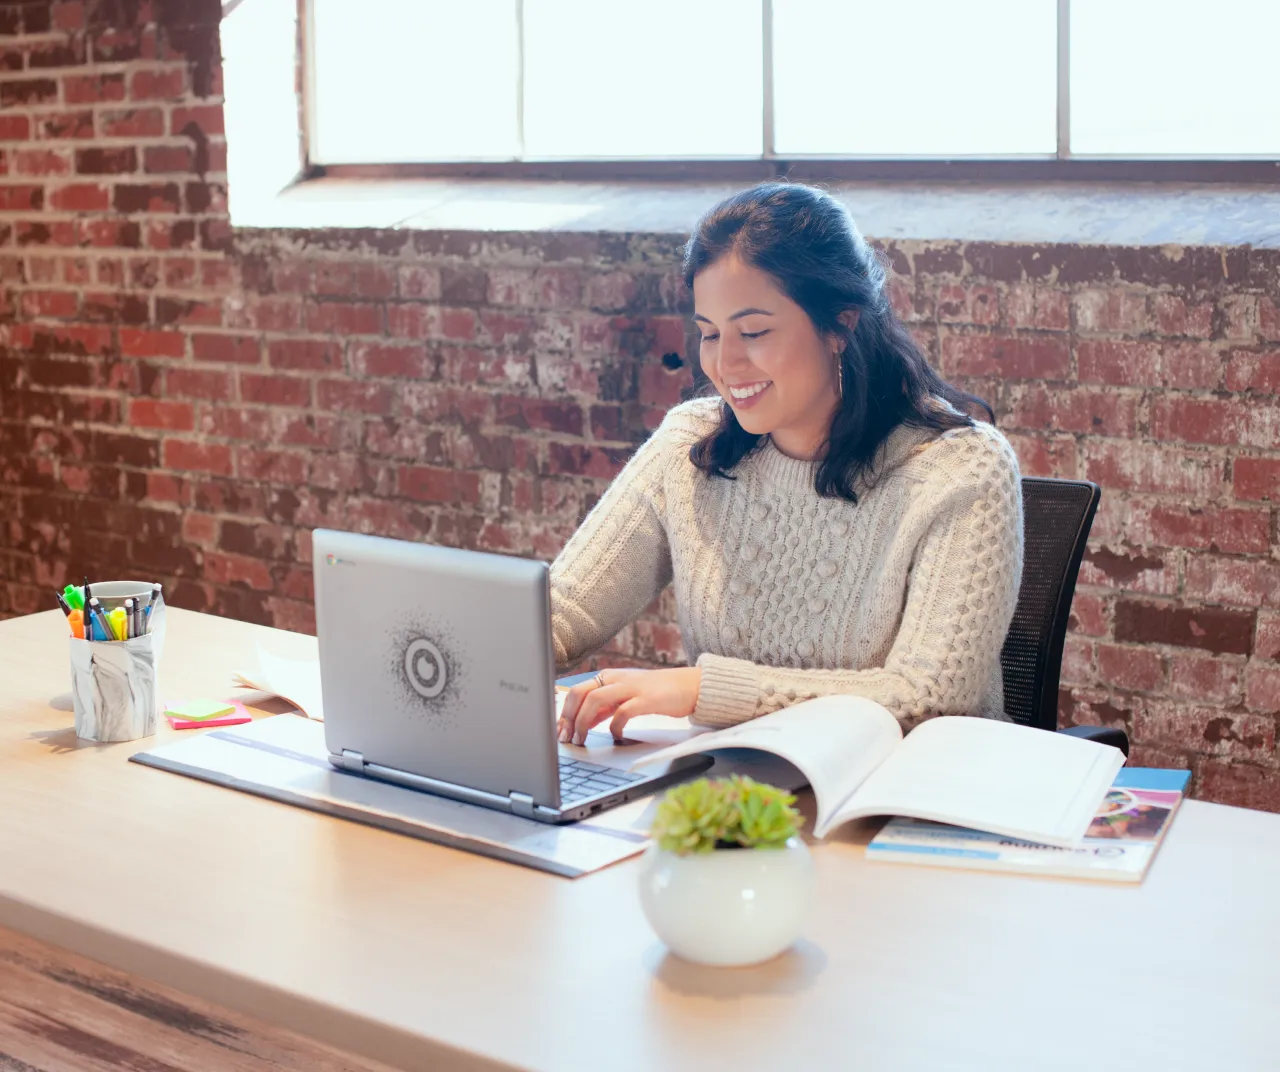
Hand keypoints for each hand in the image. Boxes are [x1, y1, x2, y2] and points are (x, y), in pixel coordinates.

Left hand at [557, 667, 701, 744]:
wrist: (688, 686)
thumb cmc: (655, 693)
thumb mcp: (624, 697)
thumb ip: (603, 707)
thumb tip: (580, 722)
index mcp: (608, 677)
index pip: (576, 691)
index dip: (564, 713)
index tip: (558, 732)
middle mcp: (616, 679)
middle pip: (580, 693)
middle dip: (569, 717)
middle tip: (567, 738)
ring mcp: (631, 687)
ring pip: (595, 700)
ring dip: (583, 722)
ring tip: (582, 739)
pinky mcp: (646, 699)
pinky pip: (622, 712)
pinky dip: (614, 726)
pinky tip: (615, 736)